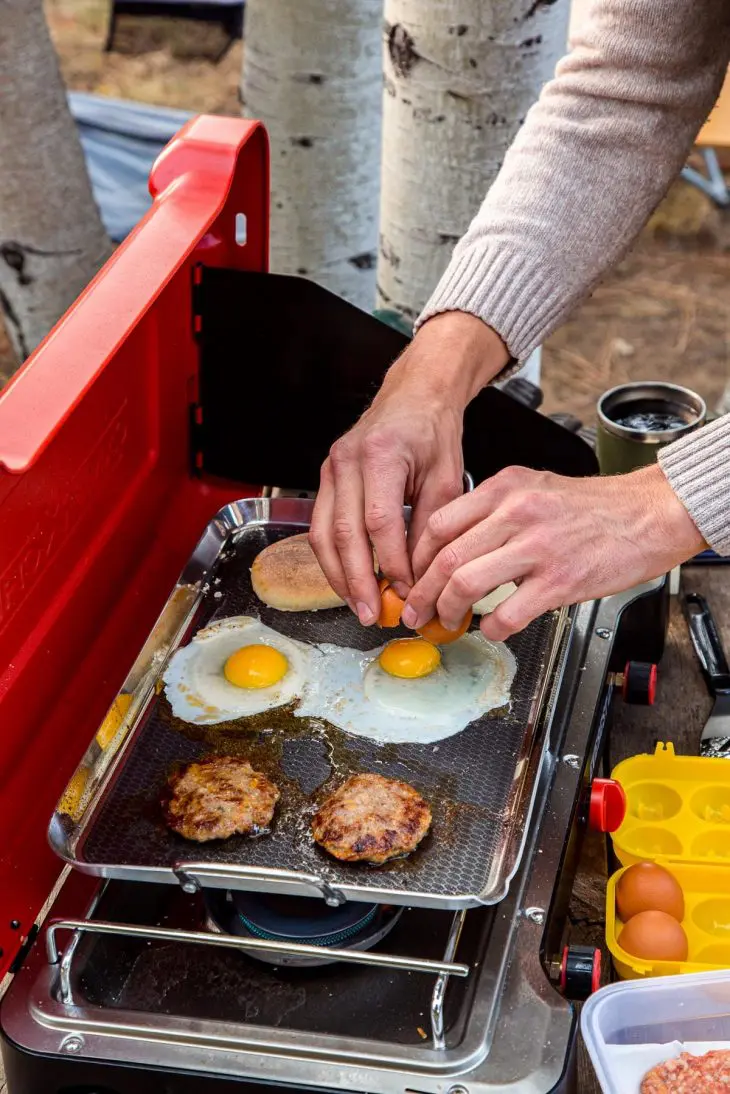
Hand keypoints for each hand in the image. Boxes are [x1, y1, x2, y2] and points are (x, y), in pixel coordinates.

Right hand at [309, 313, 508, 624]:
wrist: (413, 393)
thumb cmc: (433, 431)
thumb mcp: (447, 475)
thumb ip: (432, 525)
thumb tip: (421, 575)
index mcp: (382, 454)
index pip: (381, 522)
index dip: (391, 563)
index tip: (407, 592)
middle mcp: (347, 460)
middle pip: (344, 533)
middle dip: (358, 580)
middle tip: (372, 615)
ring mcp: (330, 468)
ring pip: (324, 534)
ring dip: (339, 576)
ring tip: (358, 606)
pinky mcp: (325, 478)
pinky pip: (321, 525)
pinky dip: (332, 558)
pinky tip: (348, 581)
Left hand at [401, 463, 704, 640]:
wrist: (649, 513)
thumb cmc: (594, 507)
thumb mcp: (535, 487)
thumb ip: (494, 510)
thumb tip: (455, 545)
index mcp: (505, 488)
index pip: (438, 524)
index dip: (417, 559)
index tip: (412, 578)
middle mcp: (516, 513)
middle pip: (445, 557)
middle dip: (422, 592)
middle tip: (416, 611)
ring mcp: (538, 547)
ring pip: (466, 583)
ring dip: (448, 610)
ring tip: (446, 622)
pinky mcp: (560, 580)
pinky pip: (508, 613)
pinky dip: (491, 628)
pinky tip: (492, 629)